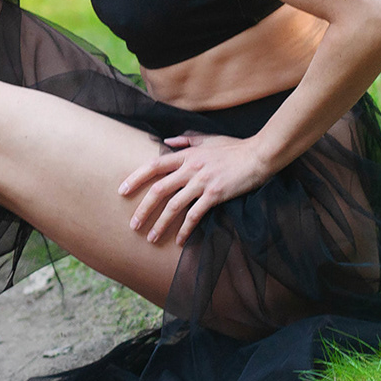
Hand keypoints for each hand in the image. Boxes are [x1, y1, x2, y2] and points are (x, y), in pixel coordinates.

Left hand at [118, 133, 274, 245]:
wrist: (258, 155)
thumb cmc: (234, 148)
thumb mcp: (207, 139)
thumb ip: (185, 141)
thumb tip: (166, 142)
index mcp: (186, 155)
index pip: (154, 165)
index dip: (136, 178)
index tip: (122, 190)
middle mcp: (190, 168)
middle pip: (159, 189)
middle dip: (143, 209)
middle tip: (133, 225)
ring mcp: (202, 182)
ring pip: (174, 205)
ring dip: (161, 224)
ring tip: (151, 238)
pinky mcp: (215, 195)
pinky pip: (195, 215)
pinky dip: (185, 229)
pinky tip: (179, 241)